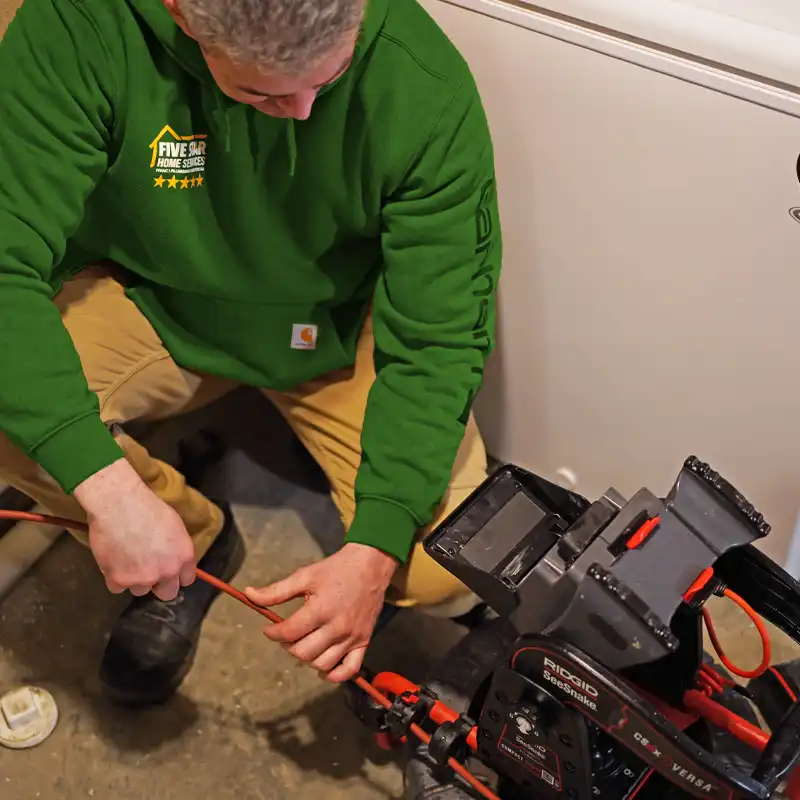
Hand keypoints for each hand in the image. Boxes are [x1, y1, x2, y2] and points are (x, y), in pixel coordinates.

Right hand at [74, 458, 195, 600]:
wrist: (119, 505)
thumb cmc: (149, 507)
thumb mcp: (175, 526)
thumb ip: (177, 548)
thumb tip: (174, 557)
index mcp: (184, 556)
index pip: (187, 579)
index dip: (177, 576)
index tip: (169, 571)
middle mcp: (166, 571)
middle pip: (167, 593)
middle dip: (159, 584)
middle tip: (148, 570)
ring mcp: (142, 579)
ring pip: (141, 590)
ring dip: (135, 579)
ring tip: (127, 559)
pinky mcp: (119, 580)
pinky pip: (117, 588)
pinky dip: (115, 577)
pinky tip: (113, 561)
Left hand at [245, 543, 397, 682]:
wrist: (370, 565)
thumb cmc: (335, 569)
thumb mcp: (305, 575)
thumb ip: (276, 591)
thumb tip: (249, 595)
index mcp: (320, 609)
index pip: (289, 632)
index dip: (273, 633)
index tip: (269, 628)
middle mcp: (337, 627)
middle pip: (303, 652)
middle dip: (289, 645)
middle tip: (288, 634)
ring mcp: (352, 637)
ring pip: (322, 663)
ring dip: (308, 658)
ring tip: (304, 644)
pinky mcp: (364, 641)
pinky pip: (349, 669)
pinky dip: (334, 675)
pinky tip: (323, 667)